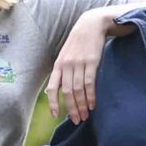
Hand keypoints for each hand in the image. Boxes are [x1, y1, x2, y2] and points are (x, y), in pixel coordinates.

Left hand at [46, 6, 120, 123]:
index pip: (52, 88)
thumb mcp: (66, 55)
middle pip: (67, 92)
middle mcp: (66, 65)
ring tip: (86, 116)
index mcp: (58, 65)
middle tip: (77, 120)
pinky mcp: (91, 62)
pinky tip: (93, 105)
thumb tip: (57, 89)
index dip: (53, 103)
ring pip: (78, 90)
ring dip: (82, 105)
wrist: (91, 25)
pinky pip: (90, 83)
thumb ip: (62, 71)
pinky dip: (91, 96)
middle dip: (71, 108)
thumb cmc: (79, 43)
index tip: (56, 116)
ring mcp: (79, 63)